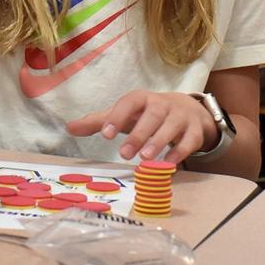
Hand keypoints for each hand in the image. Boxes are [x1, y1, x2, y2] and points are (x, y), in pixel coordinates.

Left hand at [67, 90, 219, 164]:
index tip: (105, 134)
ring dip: (158, 142)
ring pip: (170, 127)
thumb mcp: (125, 116)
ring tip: (145, 159)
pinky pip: (189, 141)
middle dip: (139, 134)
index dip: (117, 116)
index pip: (129, 102)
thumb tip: (69, 128)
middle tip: (124, 154)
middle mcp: (162, 105)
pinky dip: (179, 152)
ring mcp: (180, 117)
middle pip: (152, 116)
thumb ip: (100, 122)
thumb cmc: (148, 115)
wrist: (187, 110)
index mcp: (142, 99)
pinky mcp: (194, 131)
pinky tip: (168, 165)